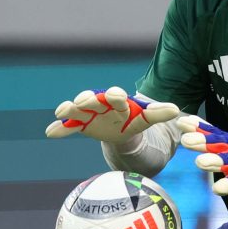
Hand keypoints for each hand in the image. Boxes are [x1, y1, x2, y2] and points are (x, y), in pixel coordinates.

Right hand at [45, 86, 178, 142]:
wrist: (120, 128)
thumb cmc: (134, 119)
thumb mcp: (146, 118)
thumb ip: (158, 114)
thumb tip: (177, 110)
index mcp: (118, 101)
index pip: (116, 95)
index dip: (115, 95)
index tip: (114, 95)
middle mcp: (101, 103)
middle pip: (93, 98)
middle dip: (88, 98)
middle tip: (83, 100)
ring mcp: (88, 113)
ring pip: (77, 109)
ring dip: (70, 109)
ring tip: (63, 111)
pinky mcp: (80, 124)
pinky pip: (68, 126)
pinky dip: (60, 129)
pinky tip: (50, 133)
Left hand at [177, 116, 227, 195]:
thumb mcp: (224, 143)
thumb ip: (207, 134)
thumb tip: (186, 119)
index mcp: (227, 140)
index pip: (211, 131)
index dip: (197, 127)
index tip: (182, 122)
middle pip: (218, 143)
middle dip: (202, 141)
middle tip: (185, 140)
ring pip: (227, 160)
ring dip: (214, 160)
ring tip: (199, 162)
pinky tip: (217, 189)